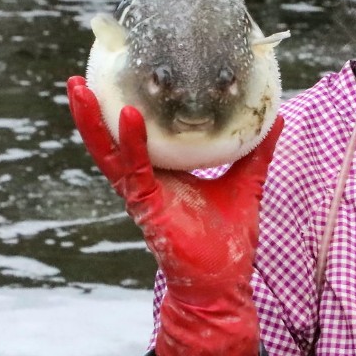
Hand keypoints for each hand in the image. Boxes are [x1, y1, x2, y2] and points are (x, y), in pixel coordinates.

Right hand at [68, 76, 281, 355]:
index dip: (124, 106)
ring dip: (91, 120)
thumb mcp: (246, 182)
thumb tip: (277, 117)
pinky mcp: (146, 207)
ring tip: (78, 88)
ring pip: (108, 152)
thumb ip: (256, 152)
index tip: (119, 73)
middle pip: (111, 138)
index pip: (138, 135)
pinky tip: (128, 117)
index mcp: (163, 174)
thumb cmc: (228, 239)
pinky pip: (132, 170)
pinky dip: (130, 143)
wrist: (223, 282)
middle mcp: (145, 181)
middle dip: (93, 108)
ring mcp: (141, 194)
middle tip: (80, 74)